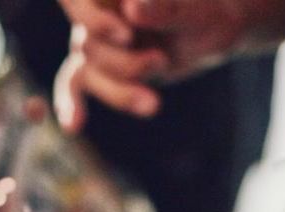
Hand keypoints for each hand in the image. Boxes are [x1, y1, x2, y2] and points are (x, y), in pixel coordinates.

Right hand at [53, 0, 248, 131]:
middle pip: (88, 43)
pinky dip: (71, 104)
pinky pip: (74, 84)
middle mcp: (95, 8)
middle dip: (124, 64)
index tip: (127, 35)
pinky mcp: (98, 65)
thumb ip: (165, 6)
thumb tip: (133, 8)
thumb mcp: (193, 10)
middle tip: (162, 61)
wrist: (213, 31)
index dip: (95, 20)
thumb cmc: (204, 12)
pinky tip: (73, 125)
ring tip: (153, 104)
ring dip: (119, 92)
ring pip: (86, 71)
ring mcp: (94, 37)